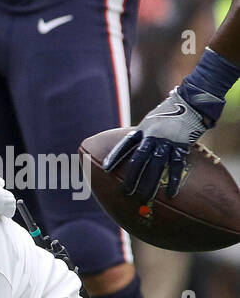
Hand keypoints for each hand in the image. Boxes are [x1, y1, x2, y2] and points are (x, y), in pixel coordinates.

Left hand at [103, 86, 216, 200]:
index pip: (125, 145)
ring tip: (144, 196)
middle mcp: (153, 136)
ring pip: (156, 165)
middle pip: (139, 159)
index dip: (115, 157)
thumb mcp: (150, 121)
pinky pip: (176, 166)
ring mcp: (168, 141)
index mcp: (143, 130)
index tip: (106, 169)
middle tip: (125, 192)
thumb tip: (131, 150)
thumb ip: (142, 135)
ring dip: (149, 182)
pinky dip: (173, 180)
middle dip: (131, 176)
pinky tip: (171, 193)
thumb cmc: (169, 114)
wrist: (192, 101)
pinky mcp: (182, 145)